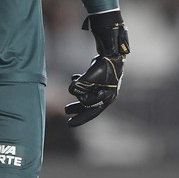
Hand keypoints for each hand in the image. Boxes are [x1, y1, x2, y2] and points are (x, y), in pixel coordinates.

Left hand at [66, 11, 128, 126]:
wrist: (113, 54)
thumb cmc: (104, 67)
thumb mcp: (90, 77)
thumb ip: (80, 84)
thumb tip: (70, 89)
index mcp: (106, 98)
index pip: (92, 112)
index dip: (80, 118)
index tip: (69, 123)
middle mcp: (106, 95)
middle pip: (90, 106)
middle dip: (78, 108)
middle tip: (66, 111)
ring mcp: (104, 87)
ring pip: (88, 95)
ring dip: (78, 94)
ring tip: (69, 93)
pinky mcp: (101, 79)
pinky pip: (89, 85)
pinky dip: (81, 82)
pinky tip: (74, 77)